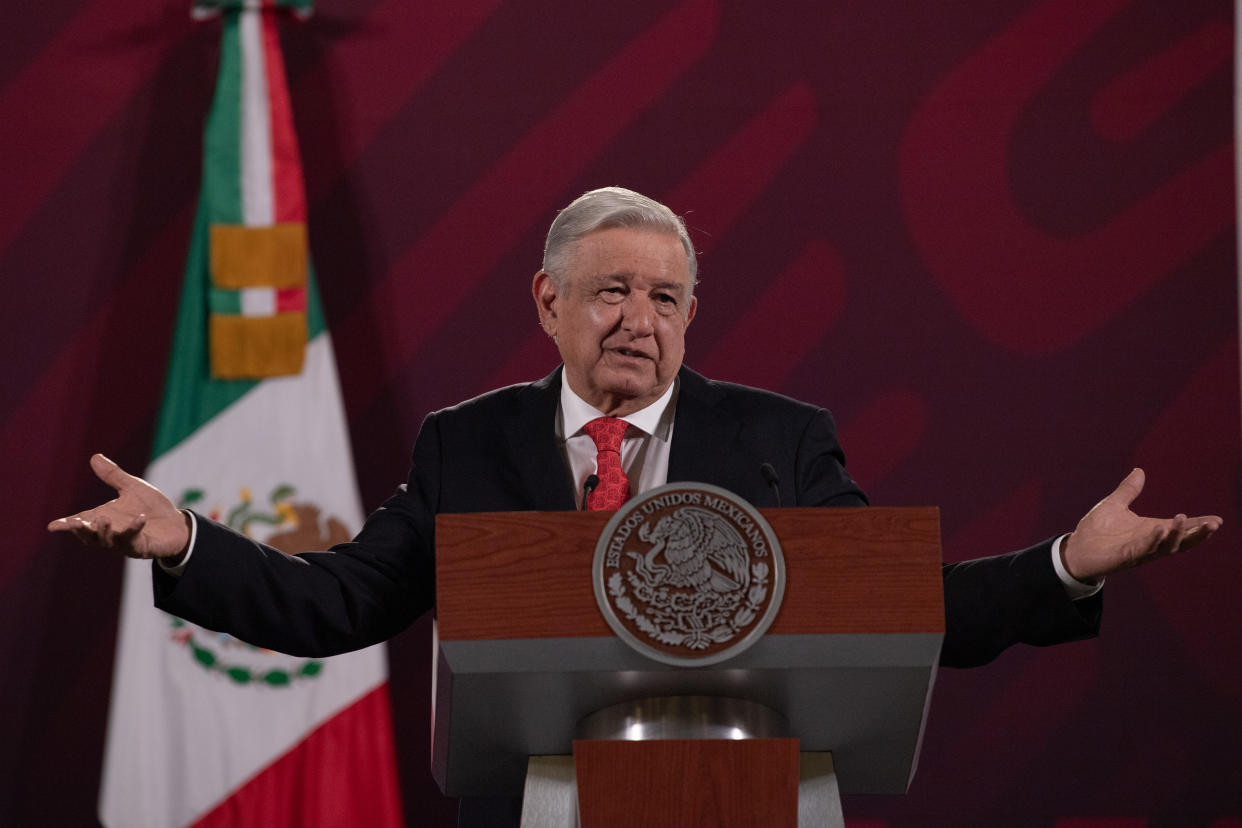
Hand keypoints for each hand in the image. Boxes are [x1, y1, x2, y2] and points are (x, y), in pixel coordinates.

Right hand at [47, 454, 190, 561]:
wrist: (177, 524)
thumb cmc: (151, 507)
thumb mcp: (132, 488)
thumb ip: (113, 476)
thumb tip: (95, 457)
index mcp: (104, 517)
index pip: (82, 522)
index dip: (67, 525)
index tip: (52, 526)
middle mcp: (111, 532)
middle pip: (90, 536)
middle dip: (82, 530)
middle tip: (76, 523)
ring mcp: (125, 542)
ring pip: (108, 542)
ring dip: (104, 532)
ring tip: (103, 520)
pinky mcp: (141, 547)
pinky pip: (134, 540)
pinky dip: (134, 529)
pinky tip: (140, 519)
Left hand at [1062, 468, 1222, 581]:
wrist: (1076, 548)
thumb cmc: (1096, 530)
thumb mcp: (1114, 505)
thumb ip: (1128, 491)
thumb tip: (1139, 471)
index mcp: (1151, 529)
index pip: (1180, 527)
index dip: (1198, 524)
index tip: (1217, 520)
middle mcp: (1150, 542)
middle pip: (1181, 541)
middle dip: (1197, 533)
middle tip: (1213, 524)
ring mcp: (1140, 551)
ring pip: (1165, 546)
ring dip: (1177, 534)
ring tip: (1183, 519)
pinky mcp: (1126, 557)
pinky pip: (1144, 550)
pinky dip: (1153, 541)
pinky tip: (1160, 530)